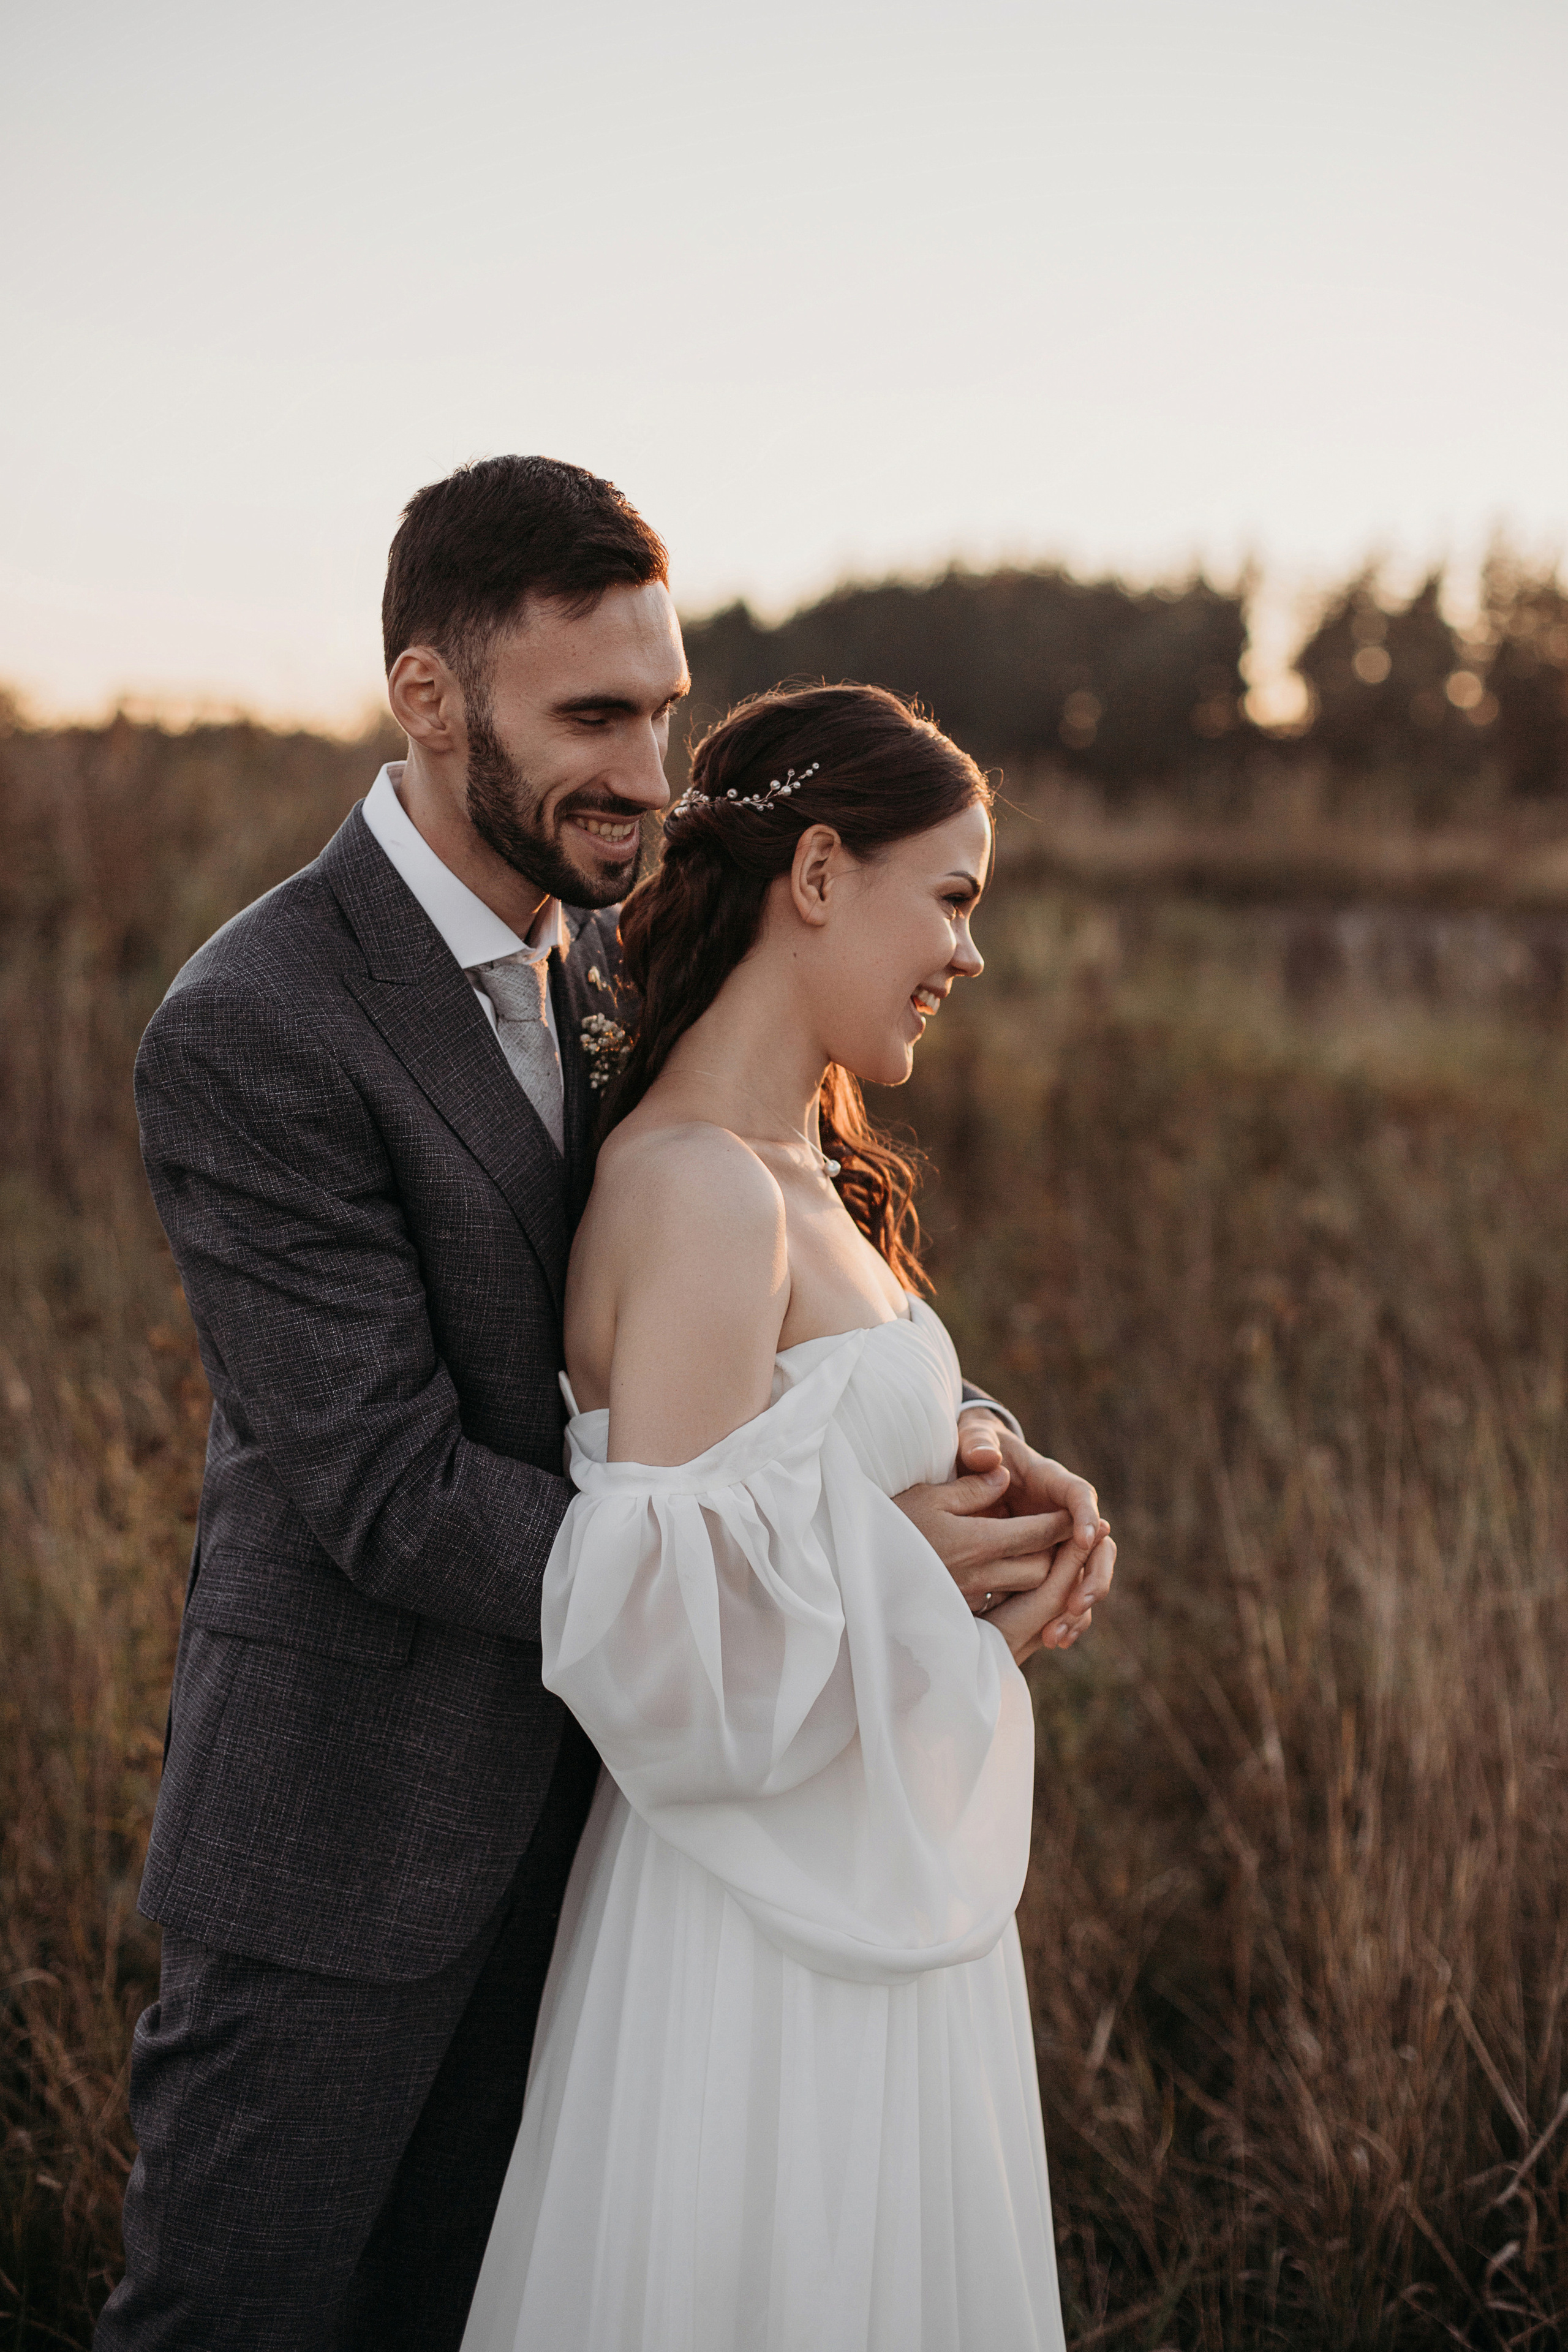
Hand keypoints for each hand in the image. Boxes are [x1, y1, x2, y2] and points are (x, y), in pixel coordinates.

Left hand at [957, 1414, 1113, 1654]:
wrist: (975, 1464)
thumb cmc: (978, 1447)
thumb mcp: (974, 1437)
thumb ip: (978, 1444)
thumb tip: (987, 1458)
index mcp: (1052, 1481)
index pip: (1080, 1495)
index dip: (1086, 1517)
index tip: (1085, 1538)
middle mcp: (1065, 1514)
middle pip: (1099, 1546)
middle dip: (1093, 1575)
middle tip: (1077, 1603)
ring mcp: (1061, 1541)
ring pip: (1087, 1575)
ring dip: (1079, 1607)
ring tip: (1057, 1634)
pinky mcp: (1050, 1563)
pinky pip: (1067, 1592)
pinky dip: (1064, 1617)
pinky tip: (1051, 1640)